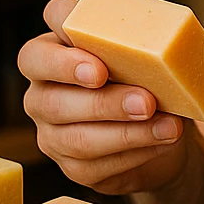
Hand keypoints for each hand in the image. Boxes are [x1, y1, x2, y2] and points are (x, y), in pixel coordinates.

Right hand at [19, 0, 189, 194]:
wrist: (160, 124)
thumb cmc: (143, 72)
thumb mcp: (141, 47)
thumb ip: (134, 36)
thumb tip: (162, 37)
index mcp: (48, 55)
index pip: (35, 54)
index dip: (61, 62)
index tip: (100, 69)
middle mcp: (41, 95)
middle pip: (53, 101)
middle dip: (104, 102)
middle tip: (146, 101)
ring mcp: (52, 134)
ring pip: (78, 139)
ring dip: (129, 132)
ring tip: (169, 125)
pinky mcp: (73, 166)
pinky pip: (97, 165)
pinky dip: (136, 152)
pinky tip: (163, 140)